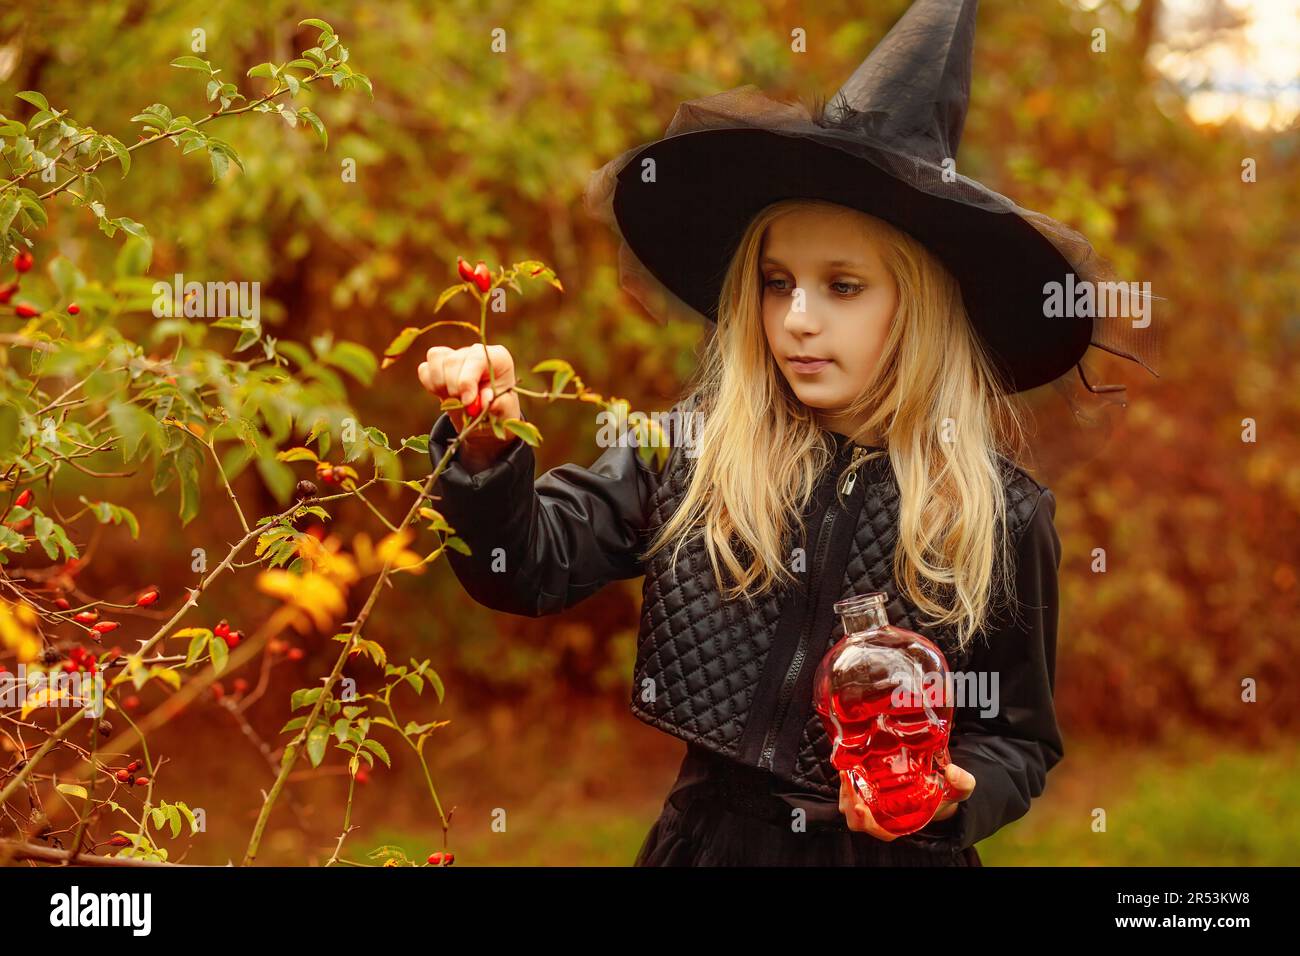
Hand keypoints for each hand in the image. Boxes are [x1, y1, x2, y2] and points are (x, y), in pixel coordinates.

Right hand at [418, 344, 521, 467]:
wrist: (487, 418)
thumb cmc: (499, 411)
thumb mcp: (505, 412)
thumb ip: (499, 405)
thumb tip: (486, 400)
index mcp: (498, 358)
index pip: (477, 358)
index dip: (467, 380)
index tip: (468, 402)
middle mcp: (476, 352)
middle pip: (453, 360)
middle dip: (454, 387)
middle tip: (462, 406)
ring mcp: (456, 355)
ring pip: (436, 358)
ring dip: (441, 385)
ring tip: (455, 401)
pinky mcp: (439, 365)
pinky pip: (425, 369)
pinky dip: (430, 385)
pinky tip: (444, 396)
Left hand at [838, 763, 975, 840]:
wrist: (937, 785)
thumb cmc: (944, 793)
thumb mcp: (959, 789)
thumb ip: (962, 783)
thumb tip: (952, 772)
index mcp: (902, 824)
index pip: (880, 831)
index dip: (867, 823)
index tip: (861, 808)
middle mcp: (883, 817)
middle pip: (856, 819)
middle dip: (849, 802)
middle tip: (847, 778)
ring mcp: (872, 804)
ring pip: (848, 805)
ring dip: (843, 791)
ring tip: (845, 771)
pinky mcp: (866, 790)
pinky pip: (849, 791)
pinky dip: (845, 781)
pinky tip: (848, 765)